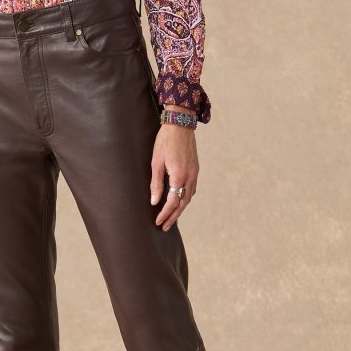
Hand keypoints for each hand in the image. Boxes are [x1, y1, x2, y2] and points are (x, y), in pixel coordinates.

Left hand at [149, 106, 199, 230]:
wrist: (181, 123)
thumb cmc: (165, 141)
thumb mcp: (156, 162)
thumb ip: (156, 183)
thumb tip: (154, 201)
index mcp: (179, 175)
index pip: (172, 201)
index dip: (165, 214)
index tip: (158, 222)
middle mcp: (190, 176)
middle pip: (183, 203)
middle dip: (173, 216)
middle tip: (164, 227)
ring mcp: (195, 172)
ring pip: (189, 197)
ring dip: (180, 209)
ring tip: (171, 218)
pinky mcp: (195, 169)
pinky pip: (192, 189)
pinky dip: (185, 199)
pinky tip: (180, 202)